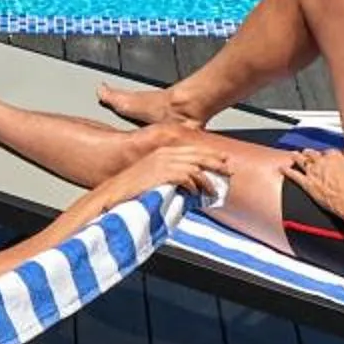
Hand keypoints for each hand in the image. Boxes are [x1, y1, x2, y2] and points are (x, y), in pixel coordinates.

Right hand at [96, 141, 230, 208]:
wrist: (114, 193)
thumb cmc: (132, 188)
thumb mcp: (152, 176)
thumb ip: (169, 175)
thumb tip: (188, 183)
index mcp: (163, 152)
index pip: (192, 150)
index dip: (209, 154)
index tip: (223, 160)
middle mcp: (164, 154)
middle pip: (197, 155)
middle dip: (215, 162)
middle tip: (229, 170)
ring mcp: (163, 163)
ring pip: (194, 167)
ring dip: (207, 180)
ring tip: (215, 189)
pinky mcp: (161, 174)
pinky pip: (185, 177)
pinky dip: (193, 185)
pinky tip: (197, 193)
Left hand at [288, 148, 343, 216]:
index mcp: (336, 157)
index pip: (329, 151)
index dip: (327, 154)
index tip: (327, 156)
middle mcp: (322, 162)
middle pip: (313, 153)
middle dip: (310, 153)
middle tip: (308, 152)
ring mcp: (314, 173)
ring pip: (302, 161)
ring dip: (297, 157)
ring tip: (294, 155)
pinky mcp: (308, 184)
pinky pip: (295, 176)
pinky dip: (287, 171)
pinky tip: (282, 168)